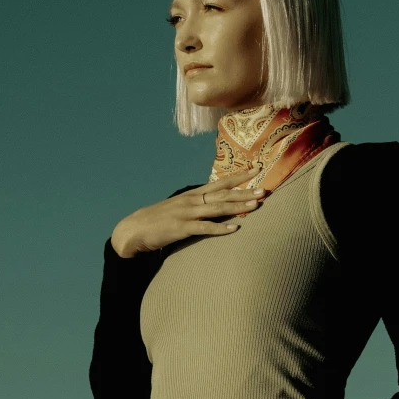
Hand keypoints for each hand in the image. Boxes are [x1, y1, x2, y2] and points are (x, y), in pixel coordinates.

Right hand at [111, 165, 263, 257]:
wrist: (134, 230)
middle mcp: (192, 201)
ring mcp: (187, 214)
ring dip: (238, 207)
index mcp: (192, 195)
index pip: (220, 182)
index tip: (256, 169)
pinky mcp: (182, 229)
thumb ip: (196, 206)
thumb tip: (212, 204)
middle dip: (245, 191)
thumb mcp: (179, 208)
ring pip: (217, 208)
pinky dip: (220, 228)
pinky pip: (205, 228)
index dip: (239, 176)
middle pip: (223, 194)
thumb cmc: (158, 220)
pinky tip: (235, 229)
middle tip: (264, 190)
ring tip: (255, 205)